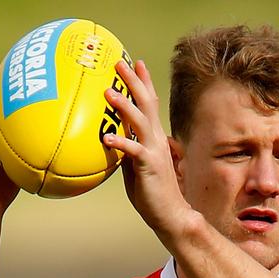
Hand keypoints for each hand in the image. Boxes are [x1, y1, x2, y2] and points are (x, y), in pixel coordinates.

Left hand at [102, 60, 193, 237]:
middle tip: (120, 63)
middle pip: (146, 104)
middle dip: (134, 82)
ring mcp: (155, 152)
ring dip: (125, 106)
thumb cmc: (153, 193)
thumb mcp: (136, 167)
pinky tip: (106, 138)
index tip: (135, 63)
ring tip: (109, 92)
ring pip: (140, 123)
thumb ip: (127, 151)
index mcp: (154, 139)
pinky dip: (121, 143)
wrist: (172, 214)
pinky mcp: (150, 167)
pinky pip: (134, 152)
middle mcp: (157, 140)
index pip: (149, 105)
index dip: (143, 83)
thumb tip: (111, 140)